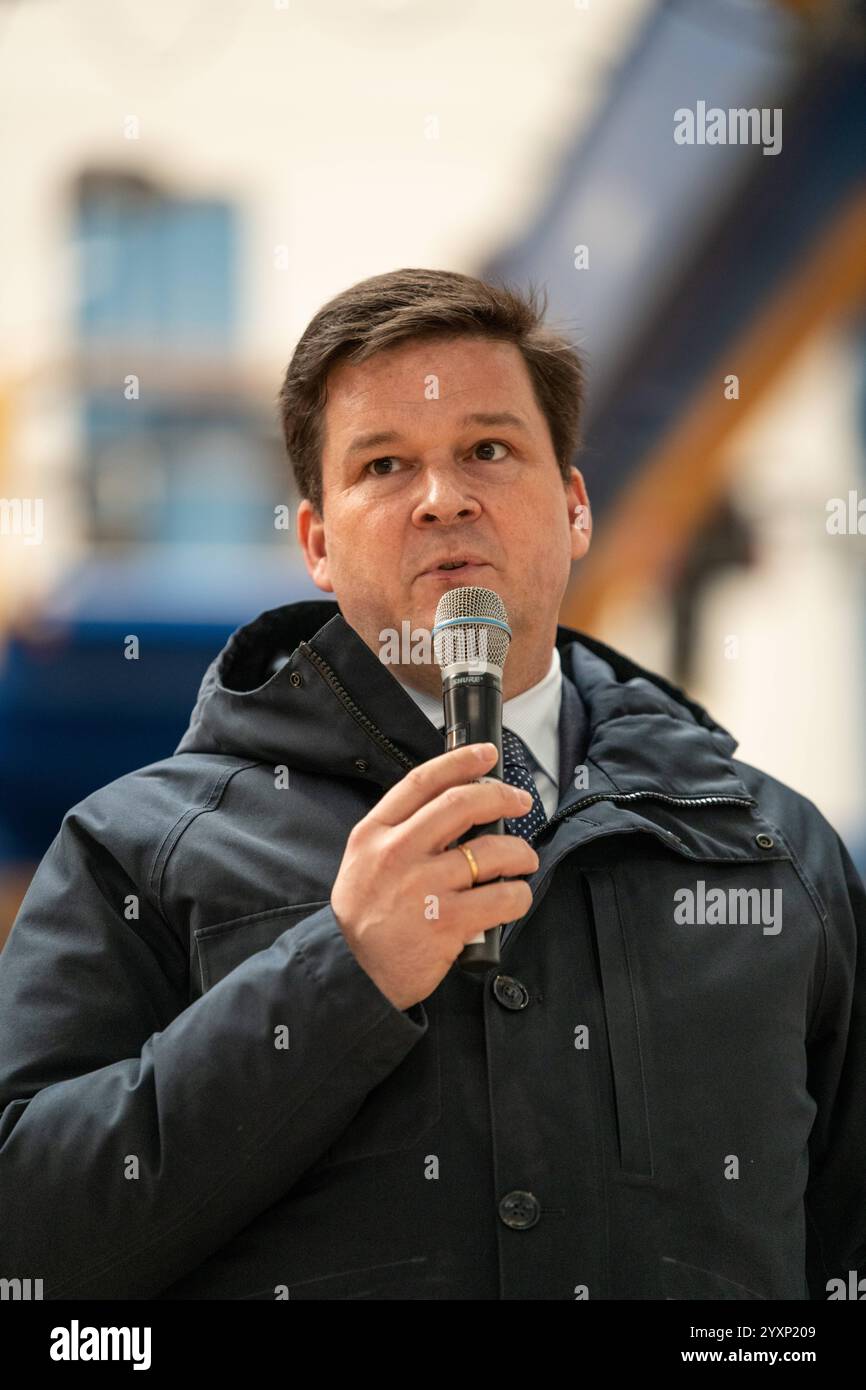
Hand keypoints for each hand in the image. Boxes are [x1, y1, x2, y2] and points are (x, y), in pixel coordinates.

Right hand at [330, 742, 538, 1010]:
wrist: (355, 973)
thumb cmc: (366, 916)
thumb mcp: (363, 861)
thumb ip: (399, 831)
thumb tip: (454, 802)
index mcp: (374, 834)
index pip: (422, 782)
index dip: (460, 761)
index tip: (487, 754)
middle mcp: (397, 854)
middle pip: (461, 804)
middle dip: (502, 797)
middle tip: (520, 802)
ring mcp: (423, 888)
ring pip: (492, 852)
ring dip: (520, 853)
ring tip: (522, 861)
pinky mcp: (447, 923)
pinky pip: (503, 898)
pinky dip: (518, 896)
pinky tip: (514, 898)